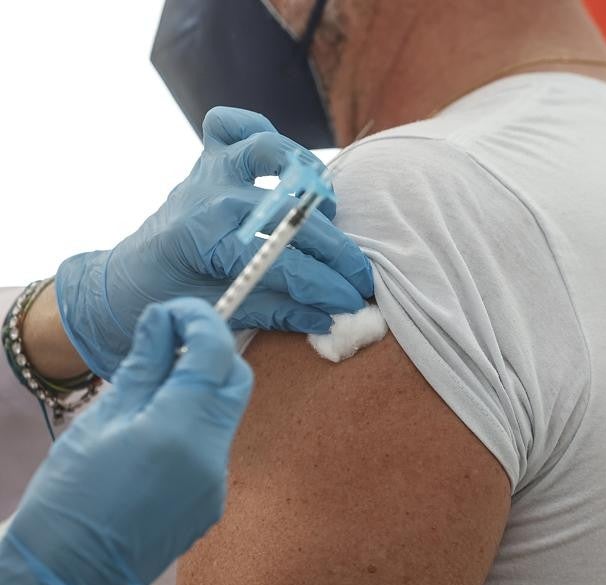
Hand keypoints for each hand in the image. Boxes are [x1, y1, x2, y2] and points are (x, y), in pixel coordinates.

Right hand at [0, 298, 252, 584]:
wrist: (68, 575)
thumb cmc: (69, 498)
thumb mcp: (100, 420)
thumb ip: (144, 368)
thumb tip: (164, 323)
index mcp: (179, 430)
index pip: (215, 354)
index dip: (199, 322)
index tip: (175, 313)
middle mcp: (211, 457)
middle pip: (235, 382)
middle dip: (210, 355)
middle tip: (168, 346)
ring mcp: (218, 484)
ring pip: (226, 415)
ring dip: (200, 393)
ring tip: (149, 395)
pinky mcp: (213, 503)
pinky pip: (214, 449)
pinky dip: (194, 429)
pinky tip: (153, 438)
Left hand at [55, 106, 373, 379]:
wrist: (122, 284)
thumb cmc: (175, 301)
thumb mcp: (225, 312)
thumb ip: (280, 310)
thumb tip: (331, 314)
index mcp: (204, 240)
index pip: (284, 262)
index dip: (325, 285)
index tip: (353, 302)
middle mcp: (208, 197)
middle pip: (291, 215)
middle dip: (335, 251)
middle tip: (360, 277)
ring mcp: (208, 170)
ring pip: (270, 150)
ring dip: (307, 180)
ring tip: (325, 214)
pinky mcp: (206, 155)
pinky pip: (232, 124)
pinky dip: (258, 132)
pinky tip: (280, 165)